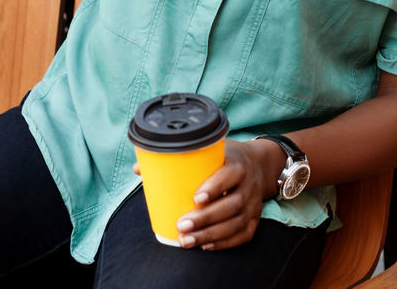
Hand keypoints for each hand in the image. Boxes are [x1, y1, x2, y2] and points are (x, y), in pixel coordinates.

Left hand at [132, 138, 281, 250]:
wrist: (258, 164)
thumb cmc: (225, 157)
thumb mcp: (209, 151)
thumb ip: (177, 159)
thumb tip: (138, 168)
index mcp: (238, 164)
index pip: (230, 175)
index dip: (214, 187)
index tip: (195, 198)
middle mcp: (249, 184)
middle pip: (232, 204)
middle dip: (206, 218)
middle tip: (182, 226)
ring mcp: (254, 203)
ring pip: (237, 223)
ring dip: (212, 234)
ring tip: (187, 241)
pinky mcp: (255, 217)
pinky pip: (244, 234)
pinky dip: (226, 242)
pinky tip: (207, 245)